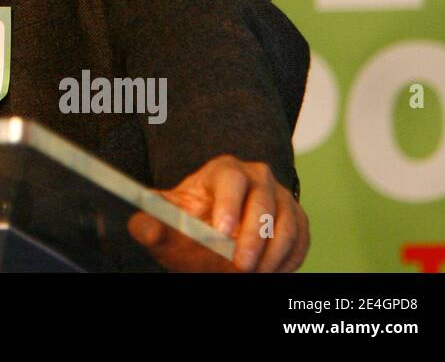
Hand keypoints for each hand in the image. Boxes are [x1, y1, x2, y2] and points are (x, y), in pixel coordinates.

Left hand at [127, 154, 309, 271]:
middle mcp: (257, 177)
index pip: (230, 180)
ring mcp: (281, 197)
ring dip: (273, 254)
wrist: (214, 235)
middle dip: (252, 238)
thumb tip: (144, 228)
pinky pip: (300, 240)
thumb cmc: (189, 225)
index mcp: (223, 170)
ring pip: (287, 224)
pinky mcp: (297, 219)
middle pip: (262, 203)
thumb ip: (151, 223)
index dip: (228, 204)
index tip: (221, 231)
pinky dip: (288, 260)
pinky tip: (270, 273)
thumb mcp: (167, 223)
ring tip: (253, 274)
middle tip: (240, 266)